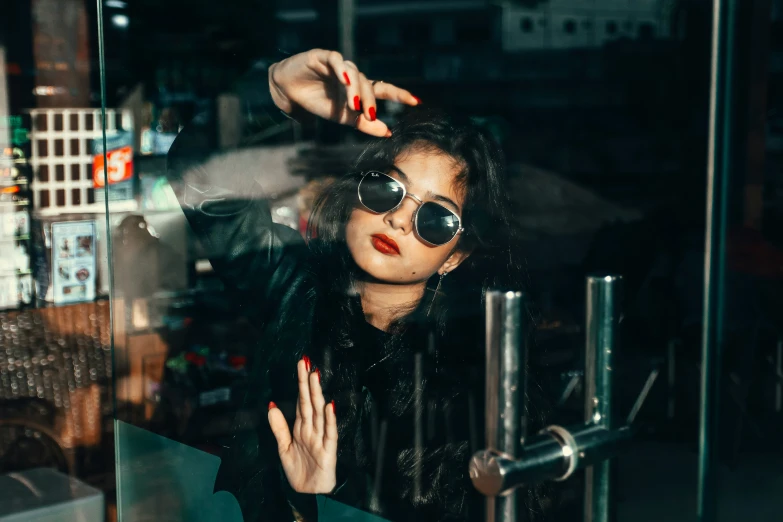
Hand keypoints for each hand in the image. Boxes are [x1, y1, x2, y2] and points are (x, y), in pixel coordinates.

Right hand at [268, 49, 419, 136]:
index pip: (383, 89)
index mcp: (358, 89)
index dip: (399, 94)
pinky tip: (346, 80)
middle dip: (370, 101)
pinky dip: (342, 70)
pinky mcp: (323, 56)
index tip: (416, 102)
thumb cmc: (316, 102)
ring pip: (354, 74)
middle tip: (370, 116)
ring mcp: (339, 65)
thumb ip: (363, 124)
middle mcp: (352, 75)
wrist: (287, 92)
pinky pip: (336, 61)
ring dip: (356, 90)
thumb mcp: (341, 117)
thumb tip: (388, 132)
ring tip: (355, 105)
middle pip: (367, 85)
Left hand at [268, 357, 337, 493]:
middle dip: (307, 382)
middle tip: (306, 362)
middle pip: (309, 402)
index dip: (300, 384)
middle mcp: (312, 429)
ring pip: (319, 412)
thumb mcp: (283, 448)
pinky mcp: (328, 450)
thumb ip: (278, 427)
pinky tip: (329, 405)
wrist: (309, 493)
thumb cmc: (299, 470)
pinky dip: (330, 419)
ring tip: (315, 376)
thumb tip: (271, 405)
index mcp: (301, 427)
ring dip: (317, 394)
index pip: (301, 401)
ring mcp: (321, 438)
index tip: (300, 366)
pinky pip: (329, 432)